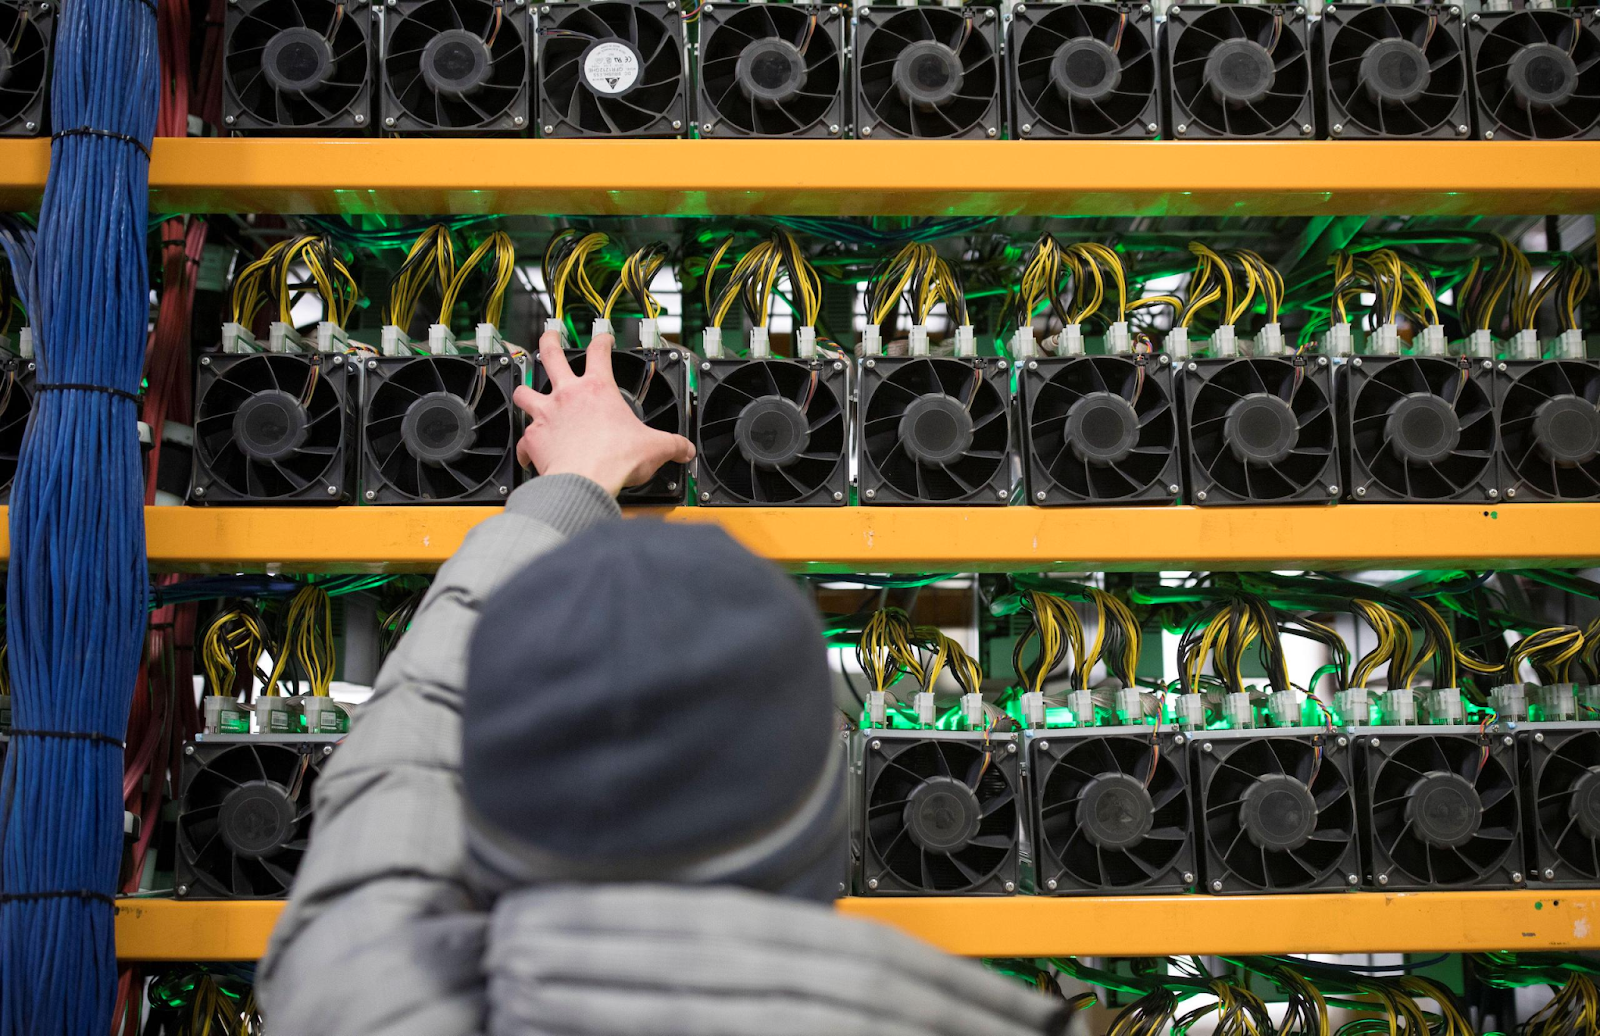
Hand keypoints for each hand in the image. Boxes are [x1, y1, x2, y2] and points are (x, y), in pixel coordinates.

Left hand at [512, 331, 695, 497]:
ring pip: (525, 392)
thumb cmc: (614, 459)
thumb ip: (673, 445)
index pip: (599, 352)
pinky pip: (523, 440)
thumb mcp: (654, 448)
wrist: (584, 480)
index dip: (602, 340)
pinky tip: (528, 453)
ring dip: (526, 392)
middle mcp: (567, 395)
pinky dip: (525, 447)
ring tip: (527, 392)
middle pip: (550, 355)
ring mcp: (545, 414)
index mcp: (597, 389)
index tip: (603, 339)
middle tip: (549, 335)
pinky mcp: (533, 438)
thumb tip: (685, 449)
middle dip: (549, 341)